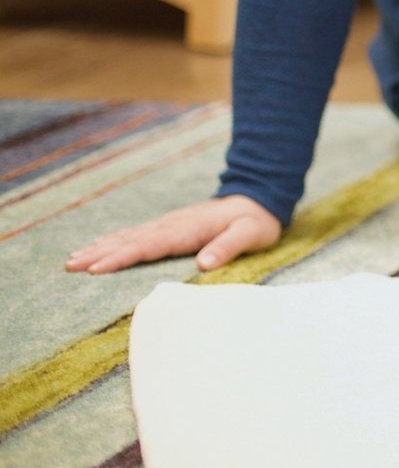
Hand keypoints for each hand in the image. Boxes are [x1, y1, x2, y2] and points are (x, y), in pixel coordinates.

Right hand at [64, 195, 281, 274]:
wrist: (259, 198)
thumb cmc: (256, 221)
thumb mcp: (251, 234)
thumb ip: (228, 247)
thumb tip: (203, 264)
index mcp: (188, 229)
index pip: (149, 246)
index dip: (122, 257)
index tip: (96, 269)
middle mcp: (172, 225)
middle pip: (130, 241)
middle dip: (99, 254)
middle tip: (70, 266)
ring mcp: (168, 224)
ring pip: (128, 237)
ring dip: (100, 248)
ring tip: (72, 260)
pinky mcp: (169, 227)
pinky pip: (135, 235)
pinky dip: (113, 242)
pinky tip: (98, 248)